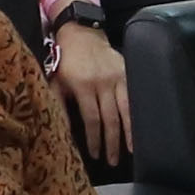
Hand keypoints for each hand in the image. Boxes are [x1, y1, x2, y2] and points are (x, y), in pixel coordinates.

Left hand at [50, 21, 131, 165]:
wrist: (80, 33)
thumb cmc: (64, 60)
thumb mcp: (55, 82)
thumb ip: (58, 105)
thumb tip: (61, 131)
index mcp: (83, 85)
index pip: (92, 119)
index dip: (94, 139)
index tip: (95, 154)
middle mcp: (102, 82)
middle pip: (110, 118)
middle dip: (112, 142)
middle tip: (113, 161)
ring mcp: (117, 77)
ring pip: (126, 110)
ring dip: (128, 132)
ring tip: (131, 150)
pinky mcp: (126, 72)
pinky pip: (133, 97)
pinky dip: (136, 114)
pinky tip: (139, 127)